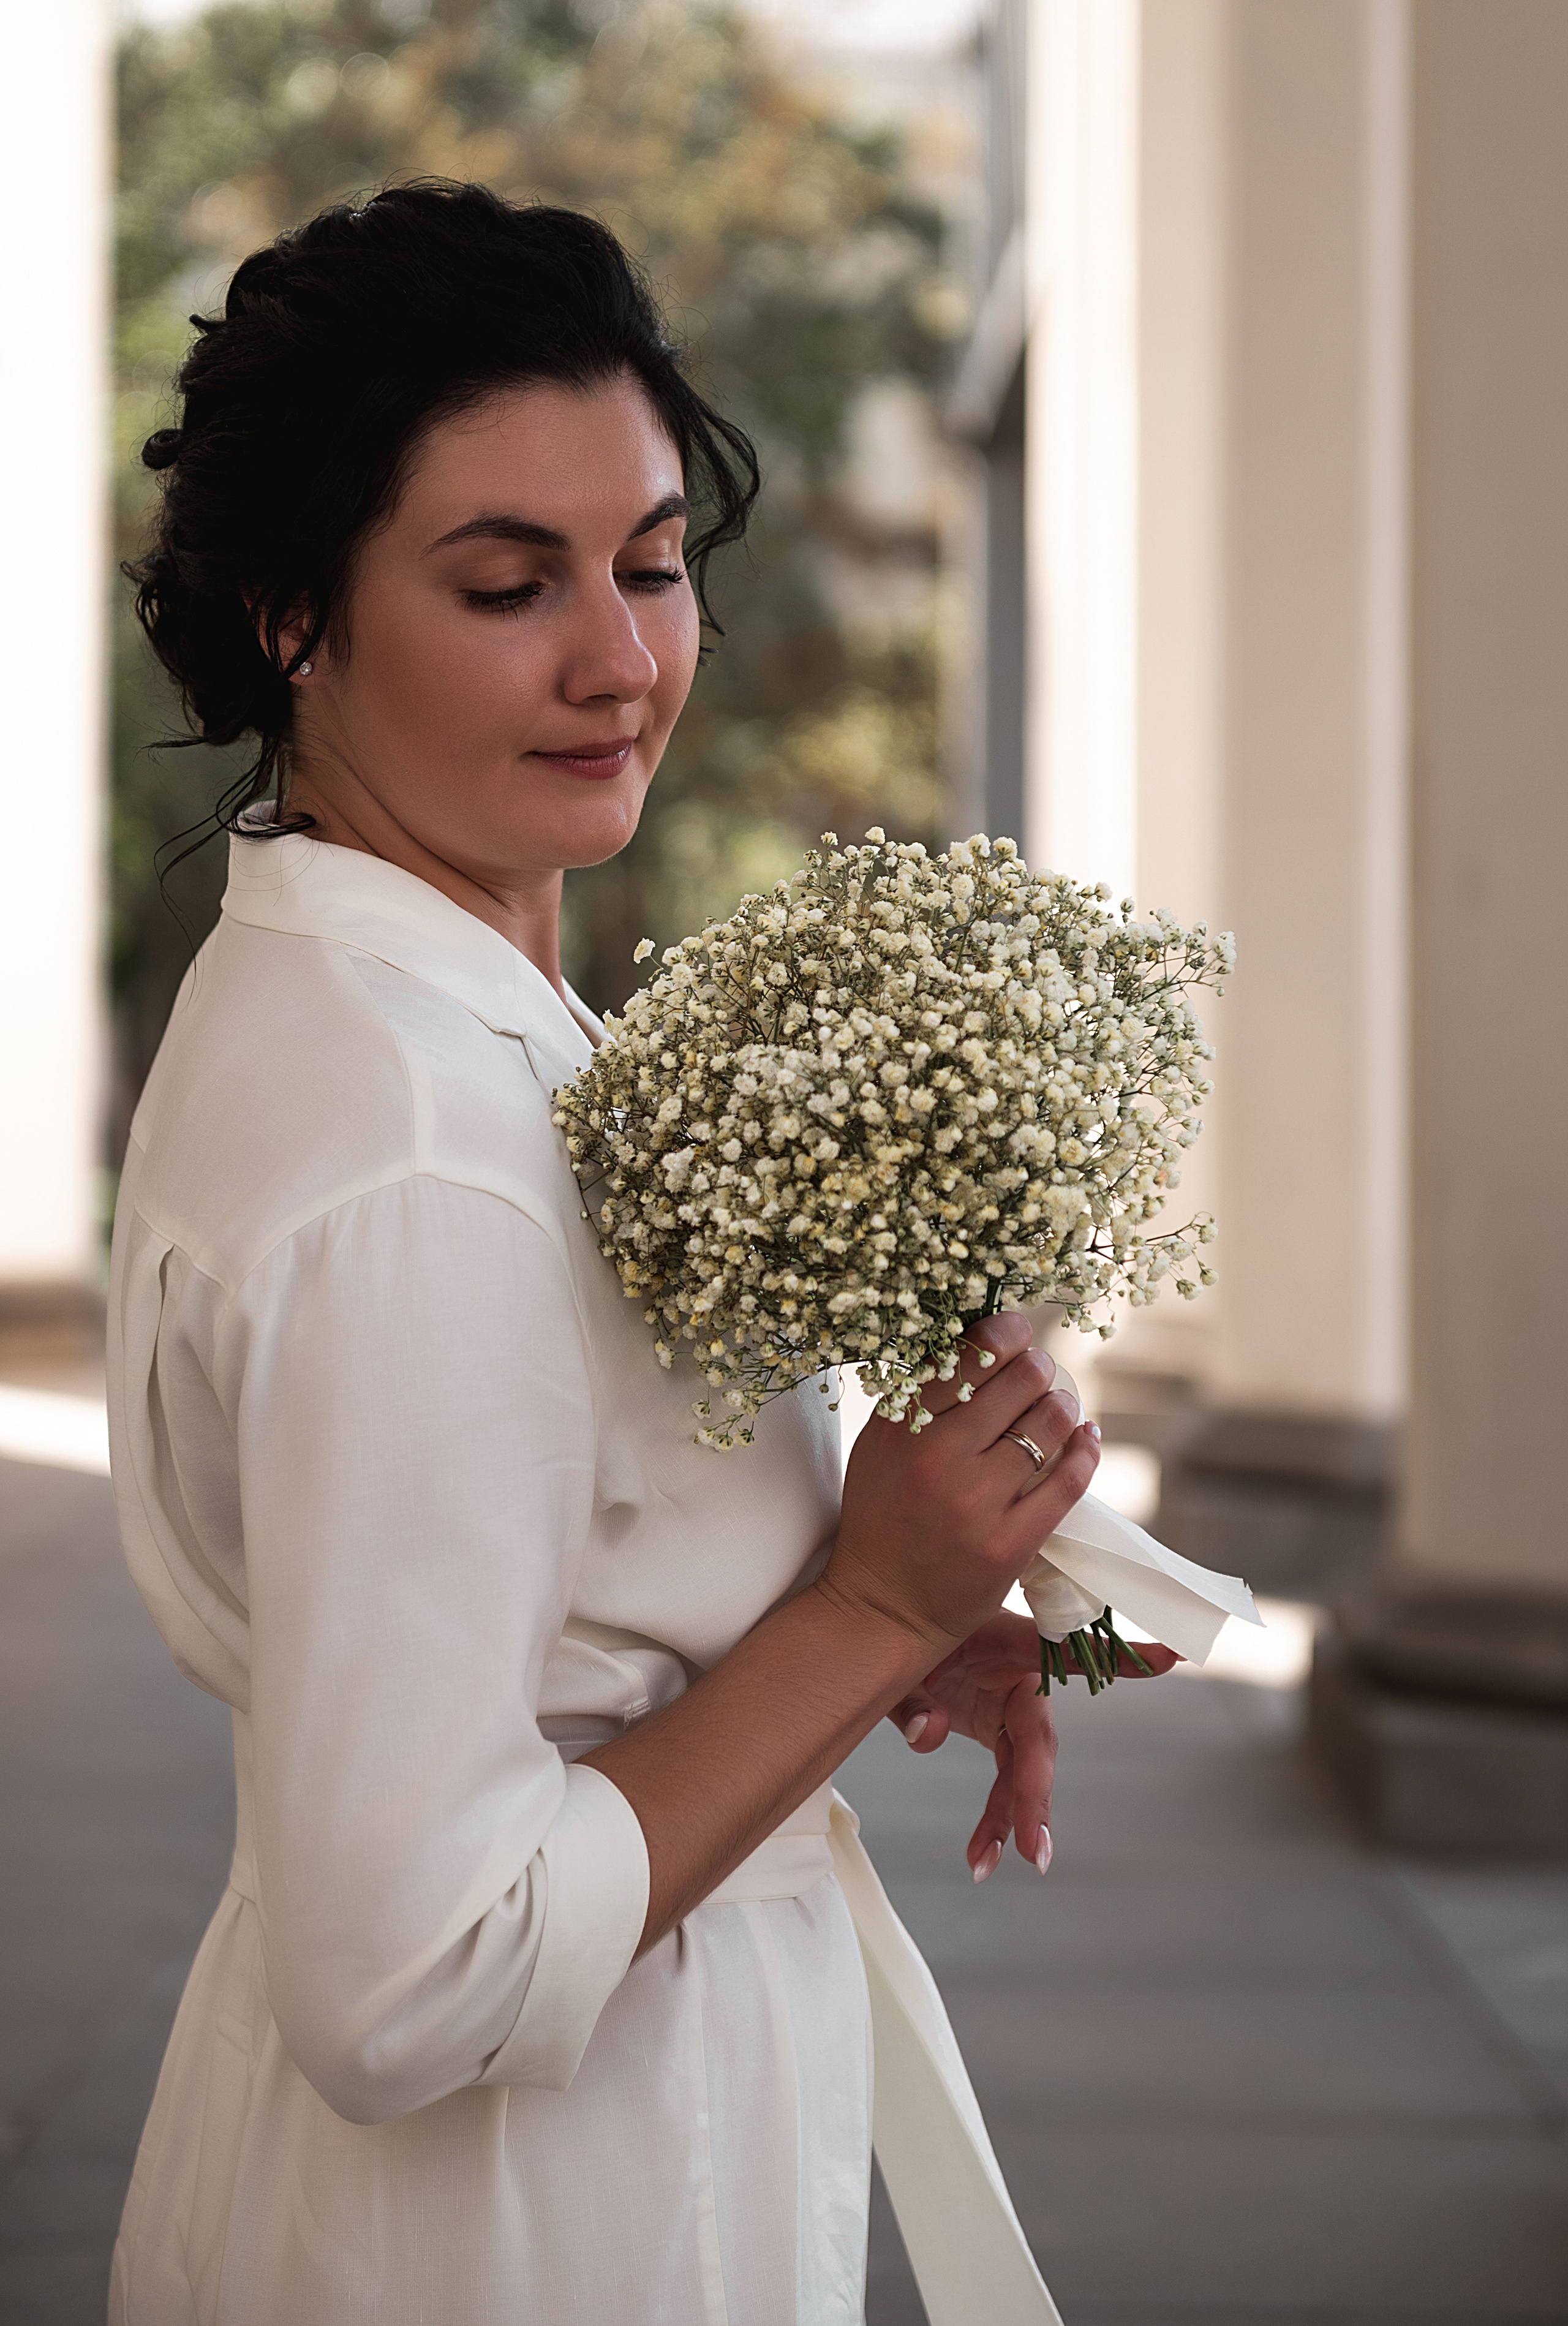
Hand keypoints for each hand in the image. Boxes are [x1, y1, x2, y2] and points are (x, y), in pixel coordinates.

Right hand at [821, 1314, 1100, 1659]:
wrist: (882, 1606)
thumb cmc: (884, 1519)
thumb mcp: (881, 1449)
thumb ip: (919, 1399)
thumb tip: (977, 1342)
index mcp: (900, 1428)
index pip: (967, 1354)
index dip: (1004, 1331)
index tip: (1017, 1331)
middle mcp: (936, 1458)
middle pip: (1018, 1380)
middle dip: (1039, 1368)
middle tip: (1040, 1373)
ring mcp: (976, 1502)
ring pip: (1048, 1423)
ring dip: (1064, 1405)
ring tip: (1061, 1406)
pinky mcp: (1010, 1543)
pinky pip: (1069, 1481)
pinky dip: (1086, 1450)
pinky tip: (1086, 1437)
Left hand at [888, 1612, 1184, 1877]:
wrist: (883, 1624)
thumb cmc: (898, 1625)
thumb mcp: (900, 1656)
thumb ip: (914, 1695)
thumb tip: (932, 1734)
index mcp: (1005, 1641)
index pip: (1065, 1649)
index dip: (1117, 1657)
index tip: (1170, 1659)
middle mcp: (1017, 1675)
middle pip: (1038, 1739)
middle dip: (1035, 1794)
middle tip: (1034, 1845)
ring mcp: (1009, 1704)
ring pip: (1024, 1768)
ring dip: (1012, 1818)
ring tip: (987, 1862)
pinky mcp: (996, 1725)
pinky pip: (1004, 1776)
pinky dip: (994, 1817)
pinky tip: (981, 1856)